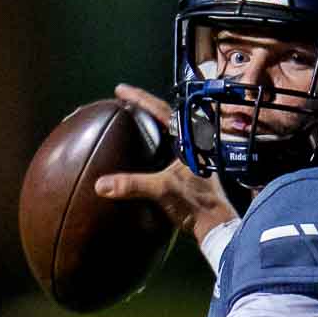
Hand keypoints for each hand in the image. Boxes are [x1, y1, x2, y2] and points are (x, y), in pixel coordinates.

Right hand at [103, 83, 237, 242]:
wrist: (216, 226)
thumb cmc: (195, 204)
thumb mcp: (162, 190)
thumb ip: (133, 185)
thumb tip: (101, 185)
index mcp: (190, 141)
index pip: (162, 110)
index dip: (140, 98)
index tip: (121, 90)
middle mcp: (194, 144)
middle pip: (167, 118)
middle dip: (145, 108)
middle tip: (125, 103)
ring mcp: (194, 157)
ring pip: (170, 134)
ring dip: (151, 126)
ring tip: (132, 122)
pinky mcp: (191, 171)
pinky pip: (170, 149)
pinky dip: (155, 144)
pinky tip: (144, 151)